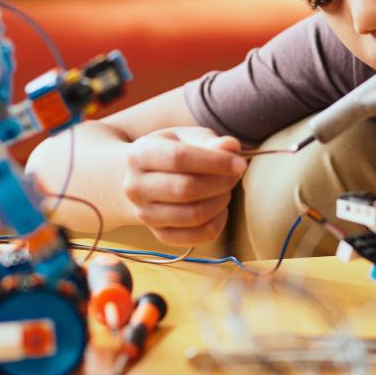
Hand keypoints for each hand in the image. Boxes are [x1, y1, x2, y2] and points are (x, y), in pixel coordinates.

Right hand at [123, 126, 246, 245]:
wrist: (143, 180)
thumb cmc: (171, 153)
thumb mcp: (186, 138)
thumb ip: (209, 141)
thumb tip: (232, 147)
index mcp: (140, 155)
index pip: (179, 158)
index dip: (215, 162)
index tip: (240, 164)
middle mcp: (135, 187)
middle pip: (185, 189)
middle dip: (220, 183)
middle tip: (234, 176)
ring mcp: (145, 214)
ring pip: (193, 215)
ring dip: (220, 202)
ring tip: (226, 189)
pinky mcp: (160, 235)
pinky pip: (197, 235)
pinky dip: (218, 222)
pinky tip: (220, 207)